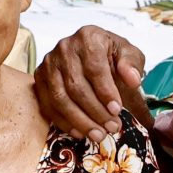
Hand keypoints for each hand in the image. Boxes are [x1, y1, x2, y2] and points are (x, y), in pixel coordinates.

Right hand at [33, 28, 151, 135]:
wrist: (93, 55)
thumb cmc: (112, 56)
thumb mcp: (129, 55)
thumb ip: (133, 64)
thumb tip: (133, 79)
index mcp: (88, 37)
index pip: (94, 68)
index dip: (105, 92)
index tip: (117, 110)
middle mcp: (64, 47)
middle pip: (76, 86)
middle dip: (95, 111)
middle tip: (111, 127)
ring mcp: (49, 63)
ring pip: (60, 98)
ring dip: (80, 121)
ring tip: (98, 135)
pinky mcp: (39, 79)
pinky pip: (48, 105)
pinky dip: (64, 122)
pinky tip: (80, 132)